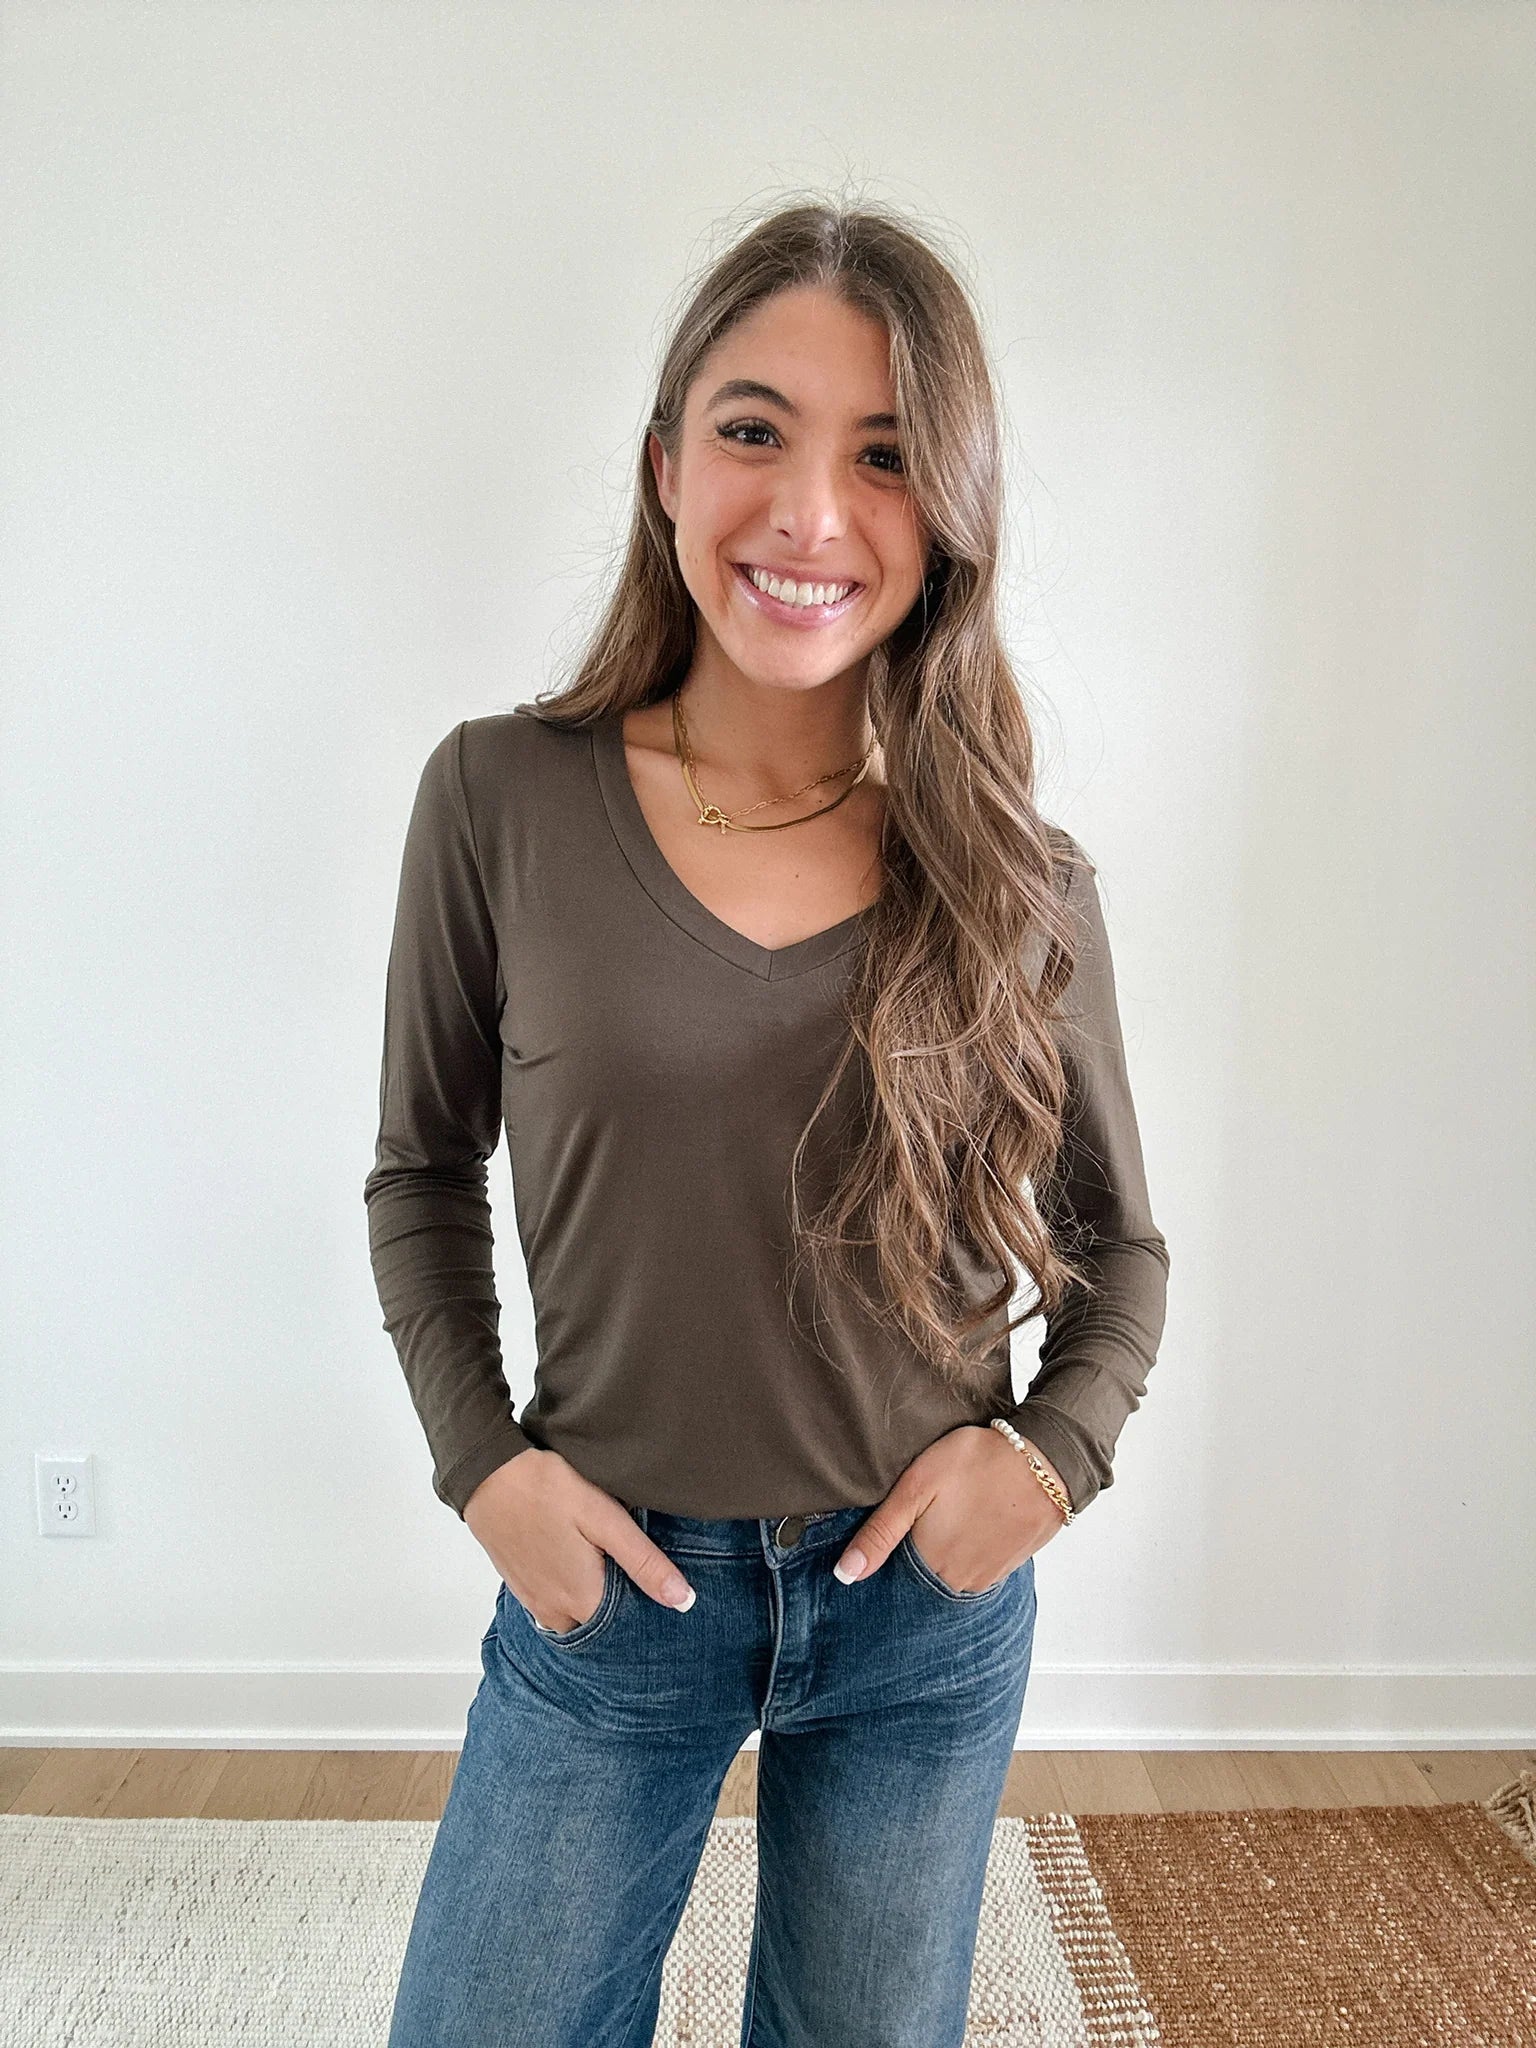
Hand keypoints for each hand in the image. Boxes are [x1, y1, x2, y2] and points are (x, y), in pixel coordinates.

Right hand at [463, 1449, 696, 1630]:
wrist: (488, 1474)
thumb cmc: (548, 1490)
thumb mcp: (606, 1520)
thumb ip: (644, 1563)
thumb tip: (684, 1602)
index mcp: (583, 1601)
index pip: (629, 1628)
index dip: (649, 1609)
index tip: (659, 1585)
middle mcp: (555, 1613)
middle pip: (602, 1624)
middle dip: (622, 1605)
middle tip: (635, 1567)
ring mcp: (534, 1602)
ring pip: (577, 1614)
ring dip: (595, 1597)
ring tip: (608, 1561)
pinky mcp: (521, 1586)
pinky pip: (555, 1602)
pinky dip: (572, 1590)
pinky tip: (580, 1559)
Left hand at [832, 1425, 1068, 1590]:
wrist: (1046, 1459)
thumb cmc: (977, 1463)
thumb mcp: (917, 1486)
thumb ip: (880, 1532)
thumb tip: (844, 1576)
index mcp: (930, 1563)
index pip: (893, 1570)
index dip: (889, 1546)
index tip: (899, 1520)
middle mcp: (957, 1581)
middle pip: (922, 1571)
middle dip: (918, 1547)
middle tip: (929, 1509)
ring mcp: (987, 1576)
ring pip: (950, 1570)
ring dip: (946, 1548)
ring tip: (952, 1512)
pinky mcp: (1010, 1565)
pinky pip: (978, 1565)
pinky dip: (970, 1548)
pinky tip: (973, 1520)